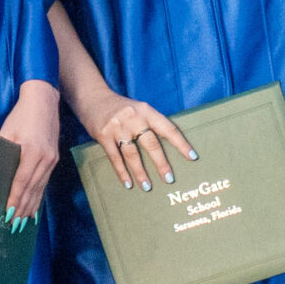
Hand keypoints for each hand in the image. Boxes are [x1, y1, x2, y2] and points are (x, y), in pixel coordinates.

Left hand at [0, 79, 61, 220]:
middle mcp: (44, 157)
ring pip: (39, 187)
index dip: (15, 198)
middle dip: (22, 208)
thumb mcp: (7, 131)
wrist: (43, 102)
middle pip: (32, 188)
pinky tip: (34, 208)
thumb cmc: (20, 116)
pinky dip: (38, 196)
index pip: (21, 180)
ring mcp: (51, 159)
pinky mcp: (54, 159)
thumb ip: (2, 151)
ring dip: (31, 206)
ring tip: (23, 222)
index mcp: (30, 150)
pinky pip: (45, 182)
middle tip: (14, 225)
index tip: (9, 213)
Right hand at [73, 88, 195, 191]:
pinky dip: (122, 172)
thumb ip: (149, 124)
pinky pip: (115, 157)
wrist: (92, 96)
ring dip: (140, 172)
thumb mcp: (138, 109)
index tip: (192, 157)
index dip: (181, 143)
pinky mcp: (103, 135)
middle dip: (161, 163)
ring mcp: (118, 127)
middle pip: (151, 144)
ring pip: (132, 154)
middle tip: (169, 179)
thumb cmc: (120, 107)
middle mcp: (133, 118)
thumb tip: (166, 149)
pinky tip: (128, 183)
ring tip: (147, 186)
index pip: (168, 128)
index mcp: (146, 111)